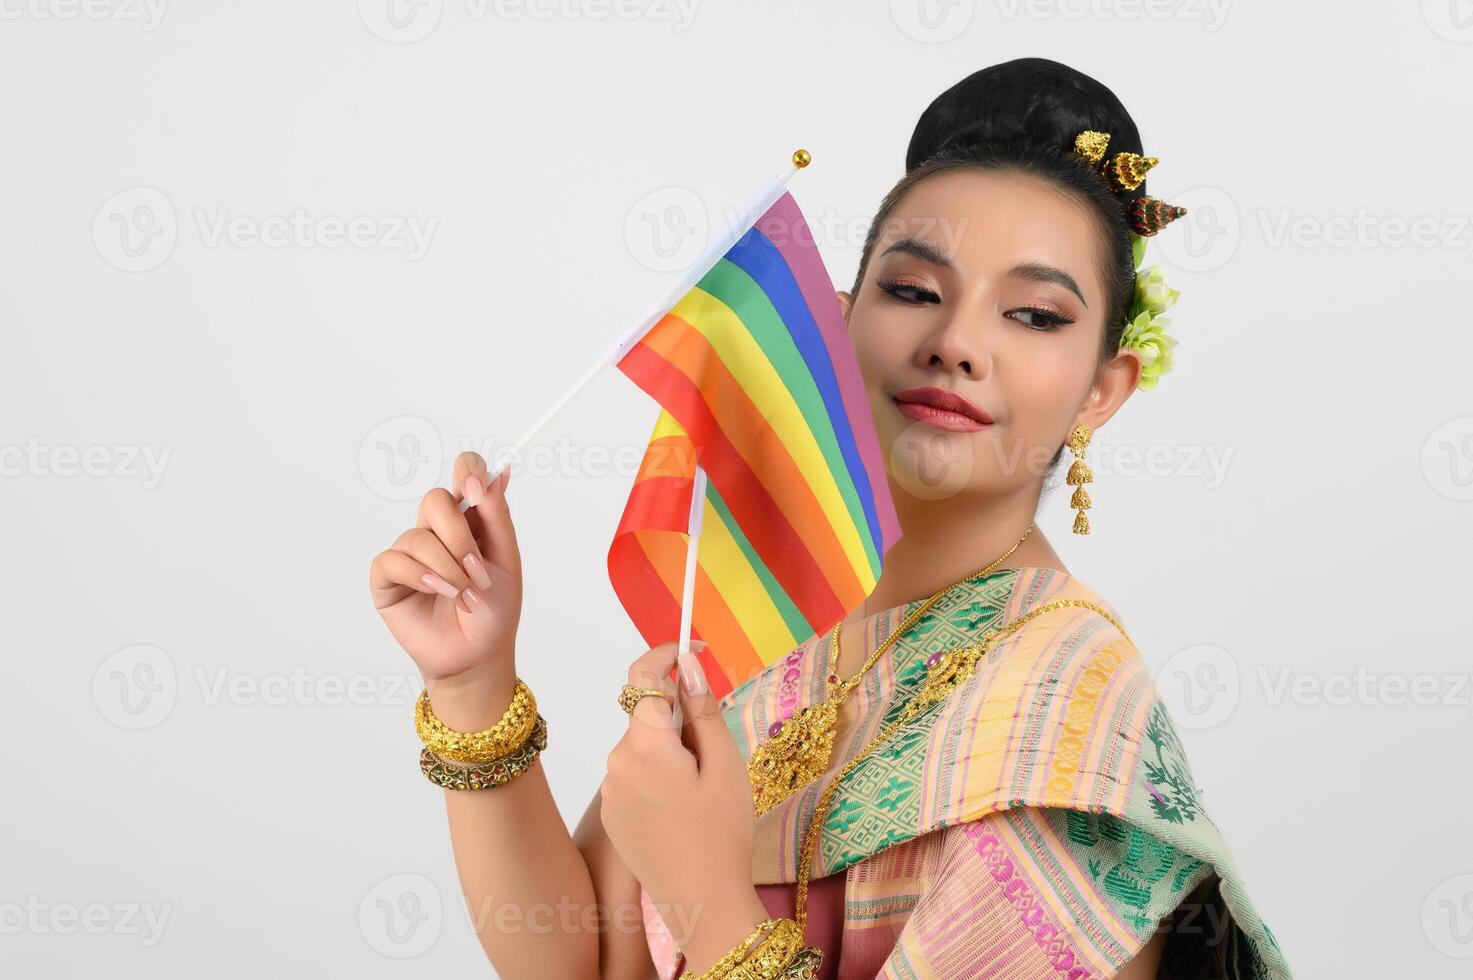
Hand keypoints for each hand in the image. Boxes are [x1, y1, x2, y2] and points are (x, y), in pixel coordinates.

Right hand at [368, 452, 522, 690]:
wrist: (478, 655)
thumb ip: (497, 518)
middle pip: (435, 500)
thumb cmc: (494, 611)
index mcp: (469, 520)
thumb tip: (499, 473)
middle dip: (458, 535)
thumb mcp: (506, 562)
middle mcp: (435, 531)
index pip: (462, 473)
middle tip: (476, 568)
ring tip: (465, 595)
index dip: (466, 471)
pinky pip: (393, 560)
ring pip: (417, 536)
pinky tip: (436, 591)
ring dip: (447, 567)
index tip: (476, 490)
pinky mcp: (387, 579)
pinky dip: (418, 574)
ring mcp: (409, 553)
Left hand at [599, 642, 768, 971]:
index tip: (694, 648)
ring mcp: (610, 790)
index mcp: (645, 744)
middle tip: (716, 748)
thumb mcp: (725, 764)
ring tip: (703, 787)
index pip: (643, 675)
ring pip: (642, 745)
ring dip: (669, 747)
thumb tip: (687, 663)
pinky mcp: (611, 813)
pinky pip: (634, 774)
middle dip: (679, 714)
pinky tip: (683, 808)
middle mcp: (617, 761)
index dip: (667, 652)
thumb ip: (702, 708)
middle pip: (647, 713)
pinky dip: (658, 774)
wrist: (702, 902)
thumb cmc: (722, 833)